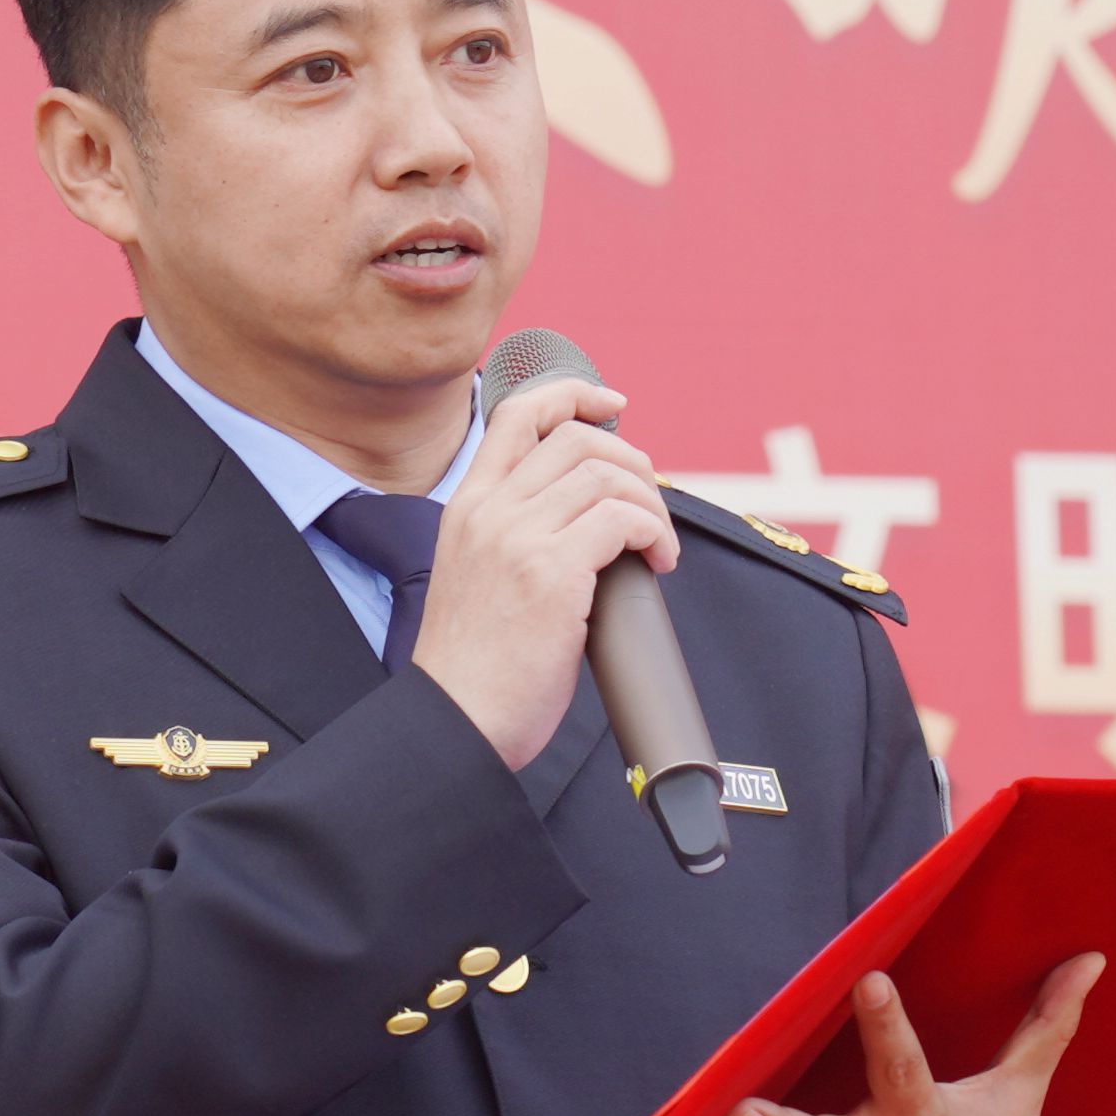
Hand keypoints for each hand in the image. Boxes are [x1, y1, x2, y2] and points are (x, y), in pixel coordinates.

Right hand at [409, 372, 677, 767]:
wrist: (457, 721)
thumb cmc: (478, 668)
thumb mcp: (479, 576)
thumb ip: (518, 536)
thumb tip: (594, 519)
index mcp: (466, 507)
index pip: (516, 414)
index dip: (572, 394)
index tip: (614, 405)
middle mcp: (488, 512)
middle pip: (576, 438)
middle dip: (633, 462)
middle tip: (650, 507)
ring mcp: (517, 539)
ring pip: (607, 475)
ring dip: (651, 505)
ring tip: (657, 546)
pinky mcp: (551, 575)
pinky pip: (622, 520)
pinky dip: (654, 534)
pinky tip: (658, 564)